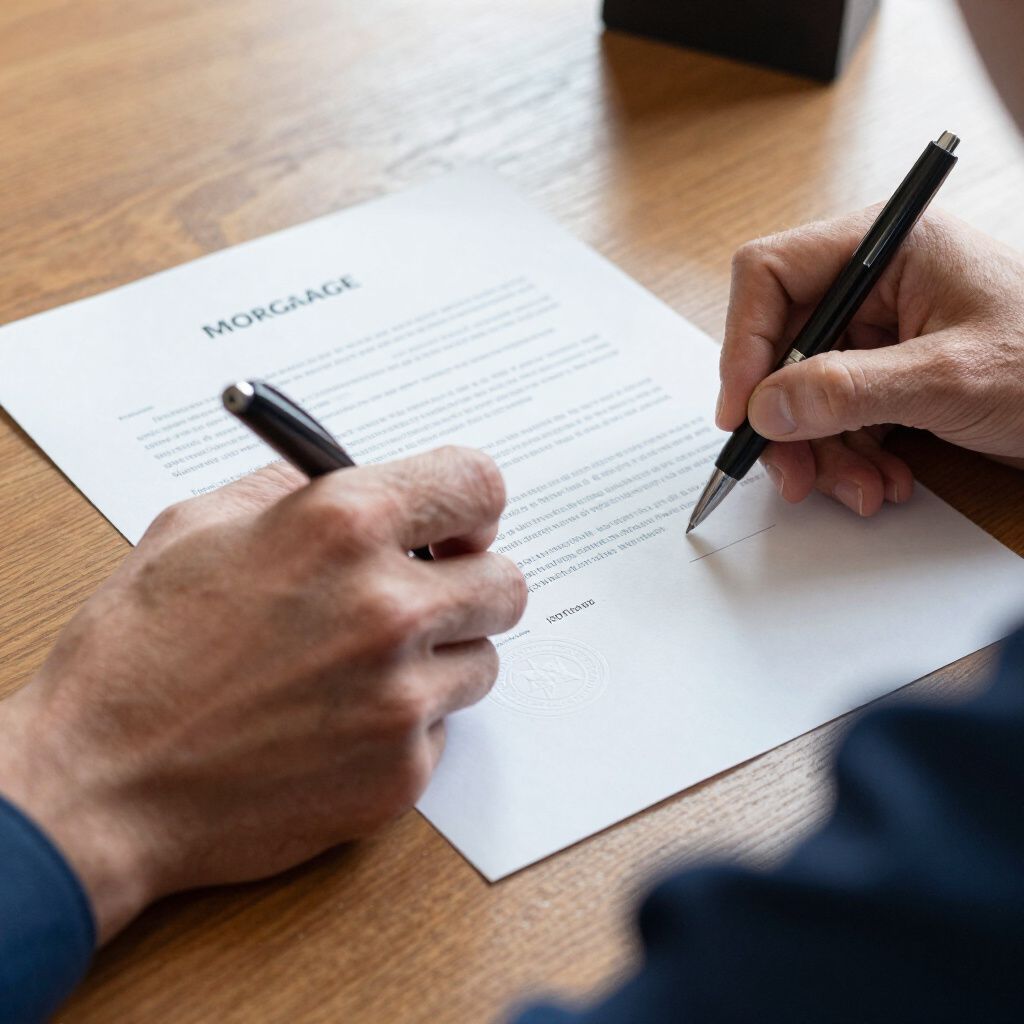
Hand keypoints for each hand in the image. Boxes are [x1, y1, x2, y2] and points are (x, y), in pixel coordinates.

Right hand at [0, 448, 525, 942]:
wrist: (99, 784)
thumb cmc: (138, 652)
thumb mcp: (198, 527)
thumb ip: (295, 491)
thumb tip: (354, 477)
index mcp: (343, 526)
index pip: (480, 484)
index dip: (472, 504)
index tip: (457, 525)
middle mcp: (387, 608)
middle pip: (505, 583)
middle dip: (466, 586)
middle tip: (419, 599)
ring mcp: (399, 699)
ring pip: (481, 662)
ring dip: (439, 659)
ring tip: (362, 668)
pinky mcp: (399, 773)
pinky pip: (440, 730)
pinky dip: (405, 724)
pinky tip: (338, 723)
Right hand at [717, 209, 1023, 514]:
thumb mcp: (950, 378)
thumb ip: (848, 390)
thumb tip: (764, 407)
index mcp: (890, 247)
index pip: (771, 275)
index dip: (744, 344)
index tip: (742, 411)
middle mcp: (877, 283)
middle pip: (782, 346)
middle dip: (787, 420)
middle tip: (793, 474)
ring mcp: (883, 331)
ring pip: (804, 393)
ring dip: (821, 452)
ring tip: (861, 489)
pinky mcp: (890, 374)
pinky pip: (837, 417)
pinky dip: (849, 458)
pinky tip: (883, 480)